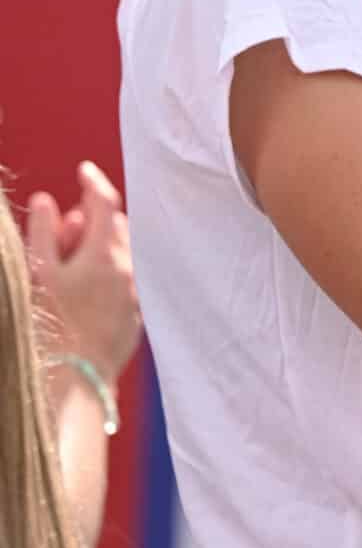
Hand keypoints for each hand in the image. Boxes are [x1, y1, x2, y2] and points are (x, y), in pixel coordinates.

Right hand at [24, 161, 141, 380]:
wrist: (75, 377)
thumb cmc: (50, 324)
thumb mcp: (38, 274)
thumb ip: (42, 233)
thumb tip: (46, 201)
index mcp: (106, 254)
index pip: (105, 203)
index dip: (94, 182)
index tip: (83, 170)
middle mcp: (129, 269)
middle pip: (116, 228)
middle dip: (91, 221)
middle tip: (63, 230)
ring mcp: (136, 292)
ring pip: (122, 254)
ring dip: (99, 247)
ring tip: (68, 262)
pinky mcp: (137, 313)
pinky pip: (125, 280)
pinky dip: (107, 272)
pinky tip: (82, 288)